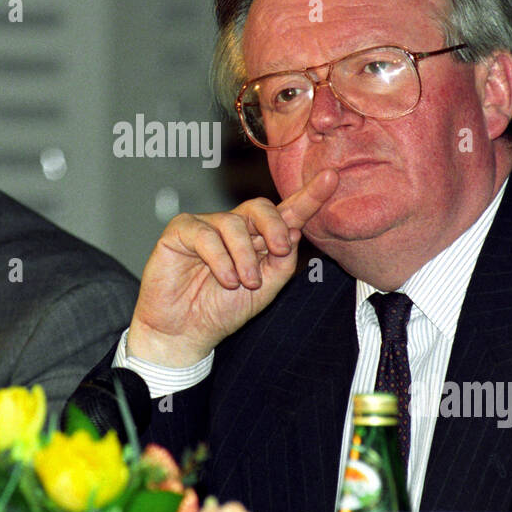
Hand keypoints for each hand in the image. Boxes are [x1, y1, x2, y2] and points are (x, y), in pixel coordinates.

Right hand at [127, 169, 337, 367]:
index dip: (309, 197)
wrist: (185, 333)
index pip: (286, 213)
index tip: (330, 178)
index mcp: (258, 239)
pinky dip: (220, 259)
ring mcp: (206, 226)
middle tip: (278, 250)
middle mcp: (234, 228)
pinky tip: (226, 280)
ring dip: (244, 256)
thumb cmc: (221, 310)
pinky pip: (206, 234)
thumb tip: (294, 228)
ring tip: (244, 283)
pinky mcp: (180, 231)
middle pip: (261, 207)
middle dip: (274, 226)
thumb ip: (282, 261)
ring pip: (234, 223)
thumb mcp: (265, 290)